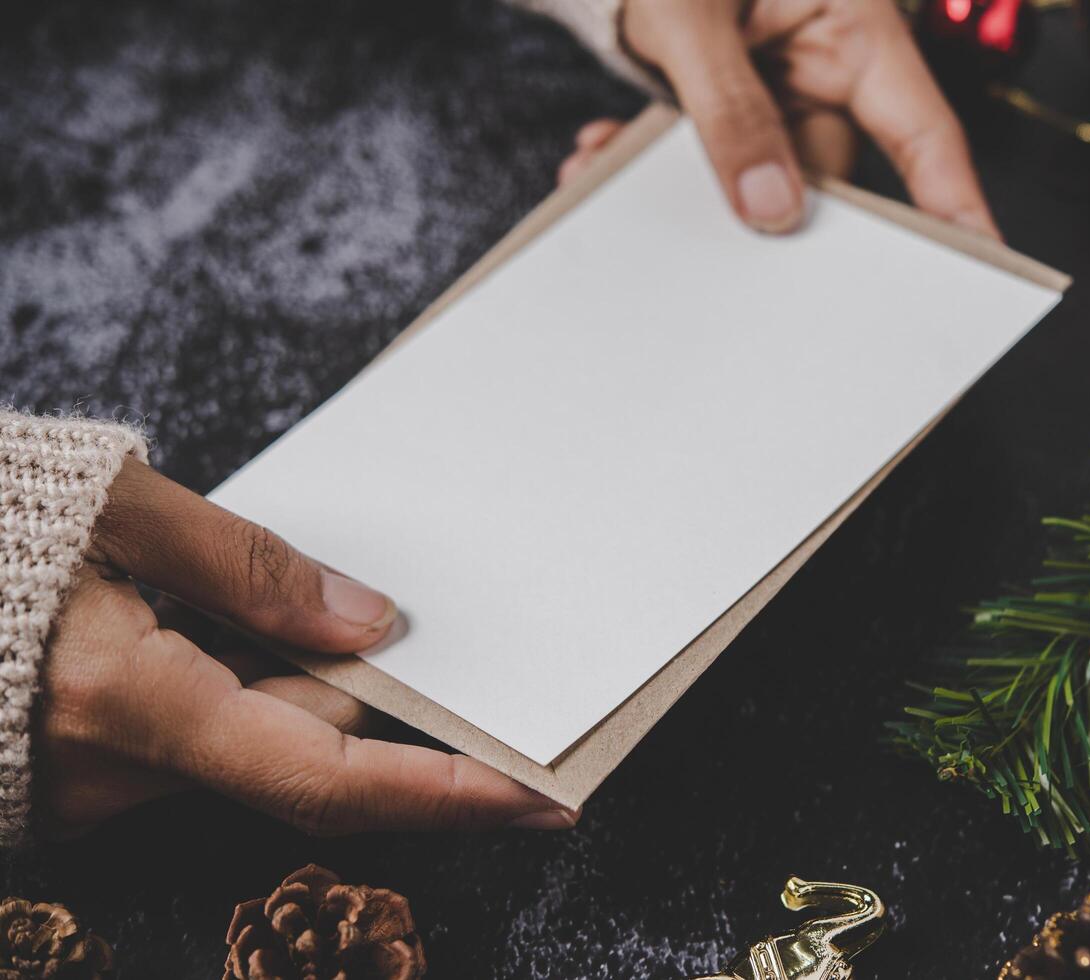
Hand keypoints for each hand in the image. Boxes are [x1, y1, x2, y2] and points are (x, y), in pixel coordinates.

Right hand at [38, 459, 575, 836]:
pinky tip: (276, 631)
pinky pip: (209, 734)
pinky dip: (263, 690)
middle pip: (305, 753)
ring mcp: (97, 777)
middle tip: (496, 670)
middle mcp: (119, 767)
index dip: (447, 793)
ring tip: (382, 627)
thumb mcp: (111, 506)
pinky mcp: (87, 760)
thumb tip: (371, 624)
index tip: (545, 795)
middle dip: (402, 720)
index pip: (329, 775)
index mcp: (132, 702)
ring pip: (256, 742)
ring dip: (324, 693)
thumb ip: (247, 566)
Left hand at [560, 0, 998, 237]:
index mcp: (850, 19)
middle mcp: (822, 59)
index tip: (976, 257)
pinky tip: (608, 153)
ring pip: (759, 177)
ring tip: (619, 169)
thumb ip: (729, 110)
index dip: (954, 199)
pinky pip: (710, 162)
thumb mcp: (692, 17)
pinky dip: (657, 167)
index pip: (922, 128)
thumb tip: (769, 206)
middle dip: (768, 208)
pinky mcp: (728, 104)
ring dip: (692, 187)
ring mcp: (775, 86)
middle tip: (731, 247)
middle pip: (828, 172)